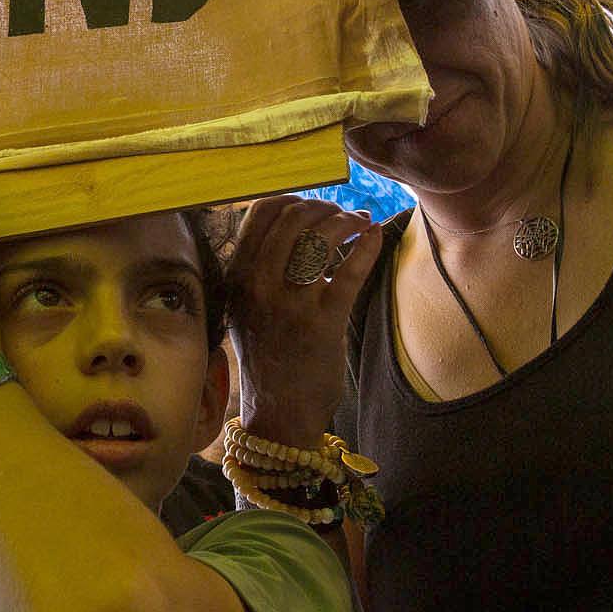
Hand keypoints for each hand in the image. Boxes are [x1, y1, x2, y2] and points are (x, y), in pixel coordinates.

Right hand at [224, 196, 381, 446]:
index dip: (292, 199)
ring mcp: (289, 305)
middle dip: (324, 207)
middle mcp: (258, 286)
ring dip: (346, 221)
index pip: (259, 213)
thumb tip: (297, 225)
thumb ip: (259, 269)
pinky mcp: (322, 323)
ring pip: (320, 238)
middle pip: (292, 218)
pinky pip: (349, 271)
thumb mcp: (247, 309)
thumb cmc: (269, 357)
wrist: (279, 412)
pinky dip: (367, 245)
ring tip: (359, 223)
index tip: (313, 206)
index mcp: (237, 278)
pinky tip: (375, 235)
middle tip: (342, 214)